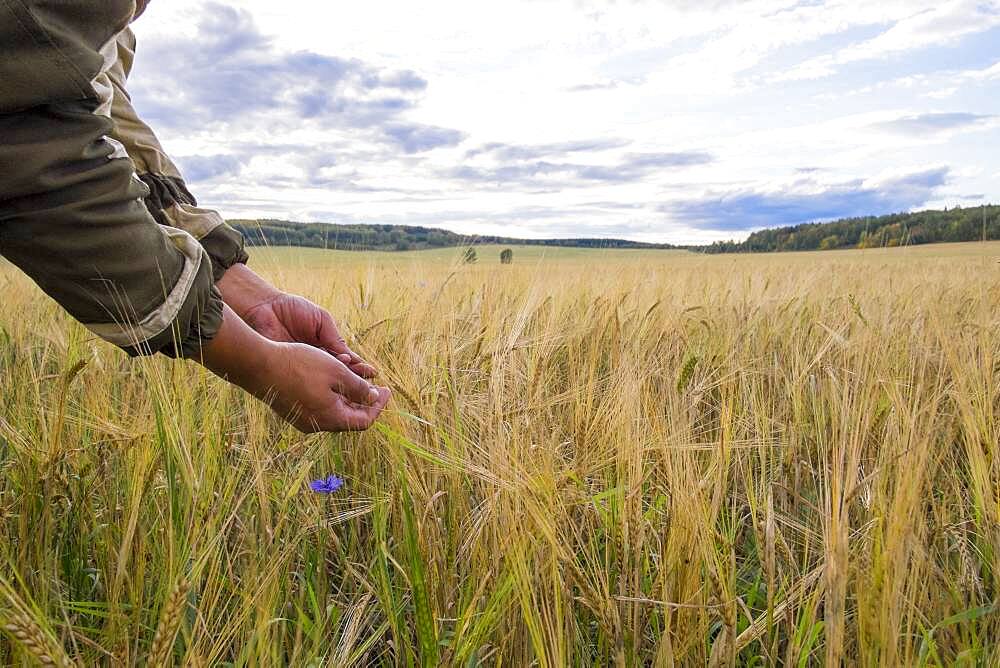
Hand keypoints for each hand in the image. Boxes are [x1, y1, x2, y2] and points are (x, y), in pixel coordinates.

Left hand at [243, 293, 376, 378]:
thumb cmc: (293, 309)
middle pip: (337, 375)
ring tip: (354, 389)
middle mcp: (314, 361)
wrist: (265, 307)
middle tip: (368, 387)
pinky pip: (306, 381)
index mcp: (324, 348)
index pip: (345, 362)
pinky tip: (332, 387)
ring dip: (340, 386)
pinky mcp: (288, 371)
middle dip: (354, 381)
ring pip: (324, 382)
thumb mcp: (321, 321)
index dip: (358, 368)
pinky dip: (319, 385)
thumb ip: (335, 338)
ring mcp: (301, 368)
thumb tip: (351, 357)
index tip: (372, 373)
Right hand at [262, 341, 390, 431]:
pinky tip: (333, 379)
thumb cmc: (300, 365)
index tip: (387, 390)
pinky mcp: (292, 410)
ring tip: (356, 379)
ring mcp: (302, 419)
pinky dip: (331, 395)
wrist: (259, 365)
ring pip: (333, 411)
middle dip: (364, 402)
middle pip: (349, 418)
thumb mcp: (337, 372)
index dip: (378, 406)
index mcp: (331, 418)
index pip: (364, 421)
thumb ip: (358, 388)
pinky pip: (319, 406)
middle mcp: (317, 424)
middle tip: (375, 385)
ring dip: (347, 397)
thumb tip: (372, 398)